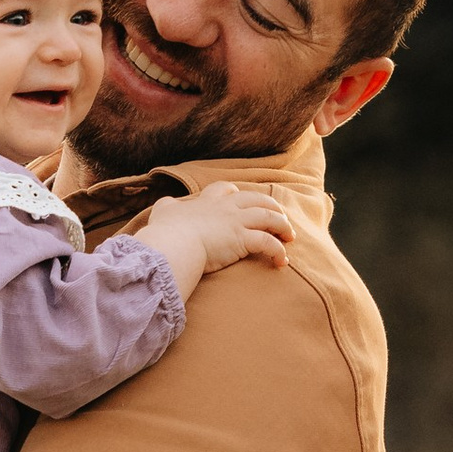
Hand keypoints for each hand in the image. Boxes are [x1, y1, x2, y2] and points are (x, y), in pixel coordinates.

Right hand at [143, 183, 294, 289]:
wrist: (174, 243)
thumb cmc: (167, 232)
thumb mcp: (162, 213)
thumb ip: (166, 207)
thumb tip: (165, 205)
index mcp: (207, 202)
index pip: (226, 189)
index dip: (236, 193)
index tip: (241, 198)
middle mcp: (226, 208)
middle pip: (257, 200)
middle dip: (272, 207)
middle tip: (279, 218)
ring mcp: (236, 222)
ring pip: (270, 218)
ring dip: (283, 226)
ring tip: (290, 237)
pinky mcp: (243, 240)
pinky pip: (269, 243)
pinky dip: (279, 251)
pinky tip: (282, 262)